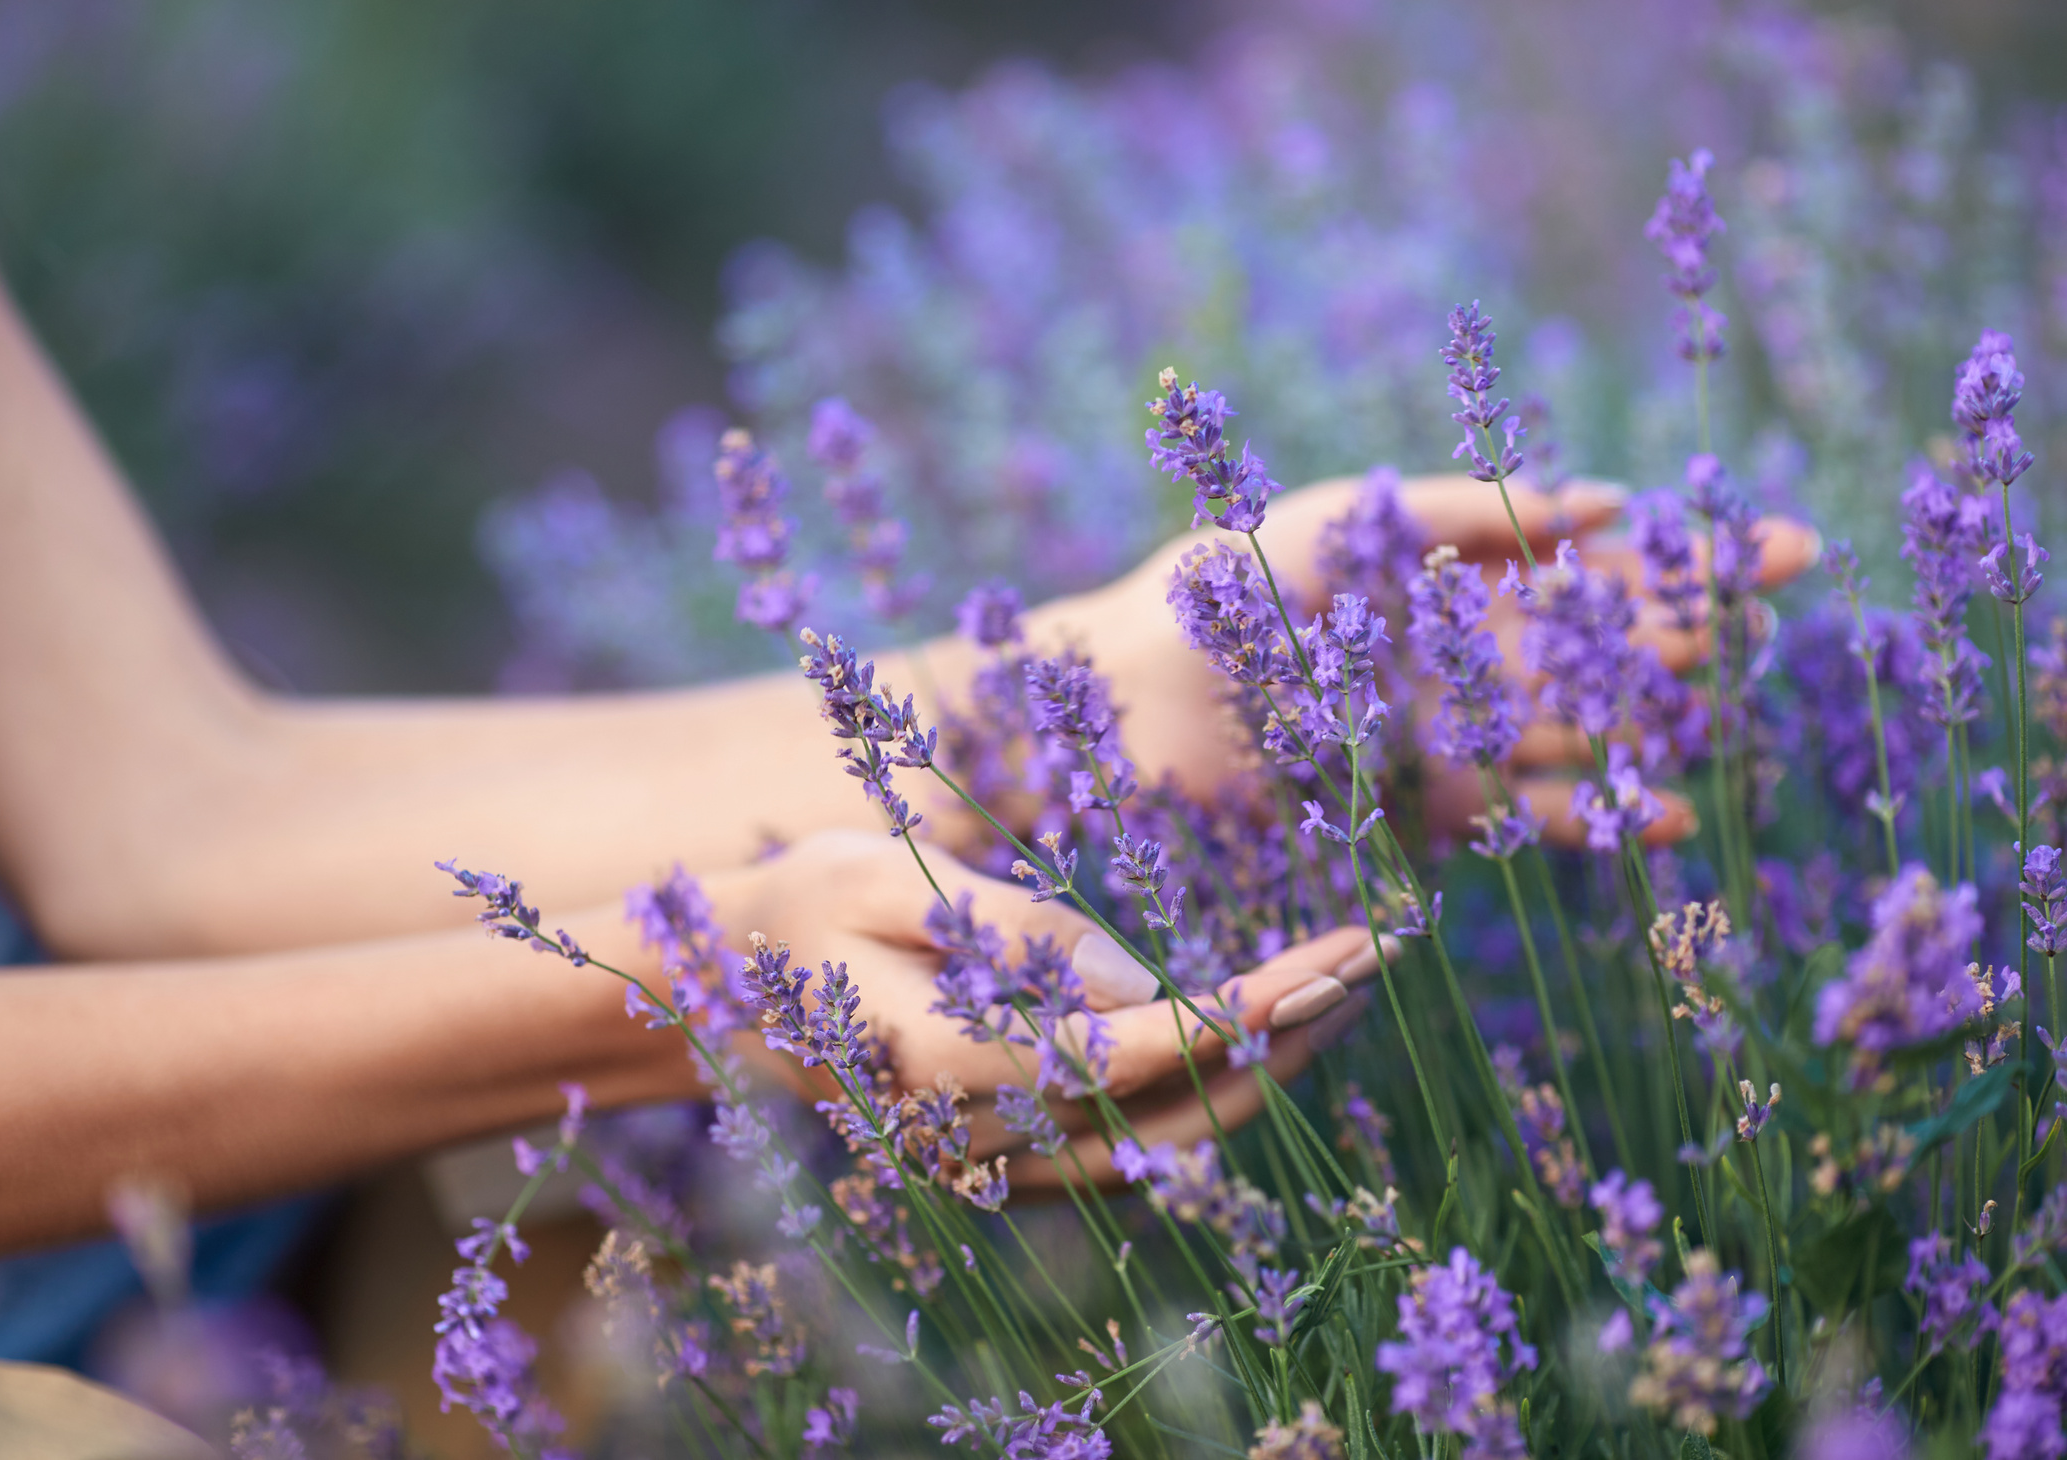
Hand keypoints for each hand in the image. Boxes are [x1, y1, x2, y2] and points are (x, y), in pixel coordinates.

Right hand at [700, 829, 1383, 1187]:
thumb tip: (1147, 984)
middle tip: (1375, 956)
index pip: (1146, 1054)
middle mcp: (989, 1137)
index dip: (1253, 1008)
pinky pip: (1128, 1138)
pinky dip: (1203, 1085)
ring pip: (1164, 1139)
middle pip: (1181, 1112)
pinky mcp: (997, 1153)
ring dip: (1261, 1066)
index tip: (1340, 951)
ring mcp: (994, 1159)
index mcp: (959, 1068)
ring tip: (1339, 985)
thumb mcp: (890, 882)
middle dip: (1290, 1036)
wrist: (701, 1000)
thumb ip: (1018, 935)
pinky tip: (1251, 1026)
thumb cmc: (793, 914)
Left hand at [1035, 471, 1819, 847]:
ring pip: (1574, 731)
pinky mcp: (1413, 805)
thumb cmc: (1218, 587)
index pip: (1589, 560)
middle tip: (1796, 607)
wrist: (1123, 696)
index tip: (1783, 547)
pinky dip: (1584, 815)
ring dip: (1652, 729)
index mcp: (1446, 572)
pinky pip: (1516, 813)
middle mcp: (1457, 652)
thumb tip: (1608, 501)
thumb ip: (1476, 513)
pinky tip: (1658, 818)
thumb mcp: (1353, 519)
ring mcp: (1442, 731)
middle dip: (1693, 626)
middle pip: (1600, 642)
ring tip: (1735, 730)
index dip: (1684, 555)